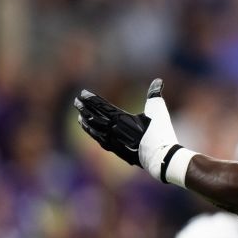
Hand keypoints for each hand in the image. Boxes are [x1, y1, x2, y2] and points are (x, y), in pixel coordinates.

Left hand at [74, 79, 188, 182]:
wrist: (161, 157)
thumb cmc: (160, 132)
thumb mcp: (158, 110)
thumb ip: (154, 94)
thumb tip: (158, 80)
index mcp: (120, 118)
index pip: (101, 106)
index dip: (91, 99)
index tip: (83, 93)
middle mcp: (113, 129)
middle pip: (93, 117)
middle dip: (84, 108)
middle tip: (76, 102)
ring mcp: (113, 141)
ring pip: (94, 130)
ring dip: (85, 122)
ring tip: (79, 117)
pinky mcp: (117, 150)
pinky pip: (100, 140)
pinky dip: (93, 134)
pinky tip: (92, 132)